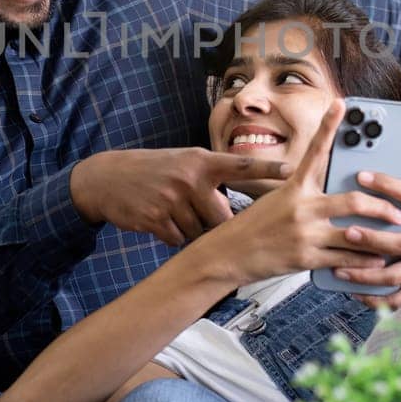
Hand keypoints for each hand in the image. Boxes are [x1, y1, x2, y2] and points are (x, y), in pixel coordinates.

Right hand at [70, 147, 290, 246]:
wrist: (108, 178)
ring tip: (175, 213)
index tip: (292, 170)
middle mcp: (189, 179)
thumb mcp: (184, 161)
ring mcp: (172, 200)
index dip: (267, 169)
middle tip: (200, 215)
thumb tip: (239, 208)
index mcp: (201, 161)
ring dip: (192, 230)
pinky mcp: (156, 220)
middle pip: (222, 218)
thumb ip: (212, 177)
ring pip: (200, 232)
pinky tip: (162, 221)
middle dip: (216, 224)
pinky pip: (179, 240)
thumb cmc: (155, 169)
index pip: (240, 166)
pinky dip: (174, 236)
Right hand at [192, 99, 400, 284]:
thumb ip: (304, 196)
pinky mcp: (306, 258)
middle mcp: (302, 207)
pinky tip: (376, 262)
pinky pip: (344, 259)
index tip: (341, 104)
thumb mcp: (275, 201)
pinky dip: (364, 262)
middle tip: (398, 212)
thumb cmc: (252, 227)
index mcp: (294, 188)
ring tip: (395, 240)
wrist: (227, 254)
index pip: (314, 151)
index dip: (329, 125)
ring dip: (379, 239)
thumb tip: (332, 196)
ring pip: (354, 234)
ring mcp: (305, 233)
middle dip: (382, 207)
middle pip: (353, 201)